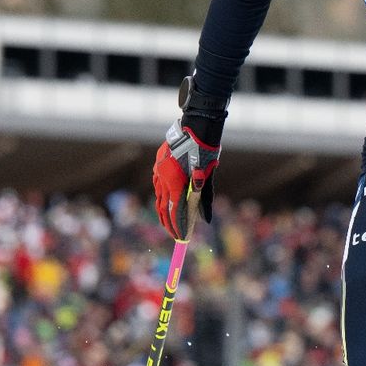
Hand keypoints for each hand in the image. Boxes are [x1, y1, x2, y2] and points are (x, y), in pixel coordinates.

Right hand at [153, 120, 219, 239]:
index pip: (175, 211)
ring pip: (158, 196)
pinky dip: (162, 197)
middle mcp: (163, 177)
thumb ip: (204, 198)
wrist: (195, 127)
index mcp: (175, 182)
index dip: (178, 226)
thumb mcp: (207, 177)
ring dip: (163, 211)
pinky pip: (158, 185)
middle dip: (169, 223)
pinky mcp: (157, 164)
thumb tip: (206, 220)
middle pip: (163, 207)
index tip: (182, 237)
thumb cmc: (205, 152)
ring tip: (169, 223)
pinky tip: (165, 203)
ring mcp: (158, 170)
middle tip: (175, 235)